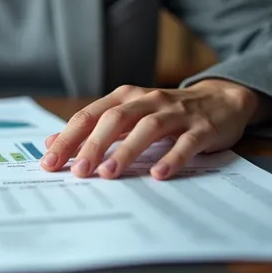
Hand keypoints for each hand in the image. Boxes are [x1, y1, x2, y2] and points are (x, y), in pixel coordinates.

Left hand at [39, 80, 259, 179]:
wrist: (221, 99)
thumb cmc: (166, 112)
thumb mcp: (128, 114)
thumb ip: (93, 127)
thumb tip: (50, 142)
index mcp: (125, 97)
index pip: (89, 116)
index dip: (68, 138)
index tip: (50, 161)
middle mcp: (148, 101)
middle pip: (114, 119)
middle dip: (93, 145)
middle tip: (77, 171)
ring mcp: (176, 113)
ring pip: (147, 129)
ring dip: (125, 151)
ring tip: (108, 174)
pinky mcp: (202, 128)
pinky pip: (185, 143)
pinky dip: (171, 158)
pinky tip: (158, 175)